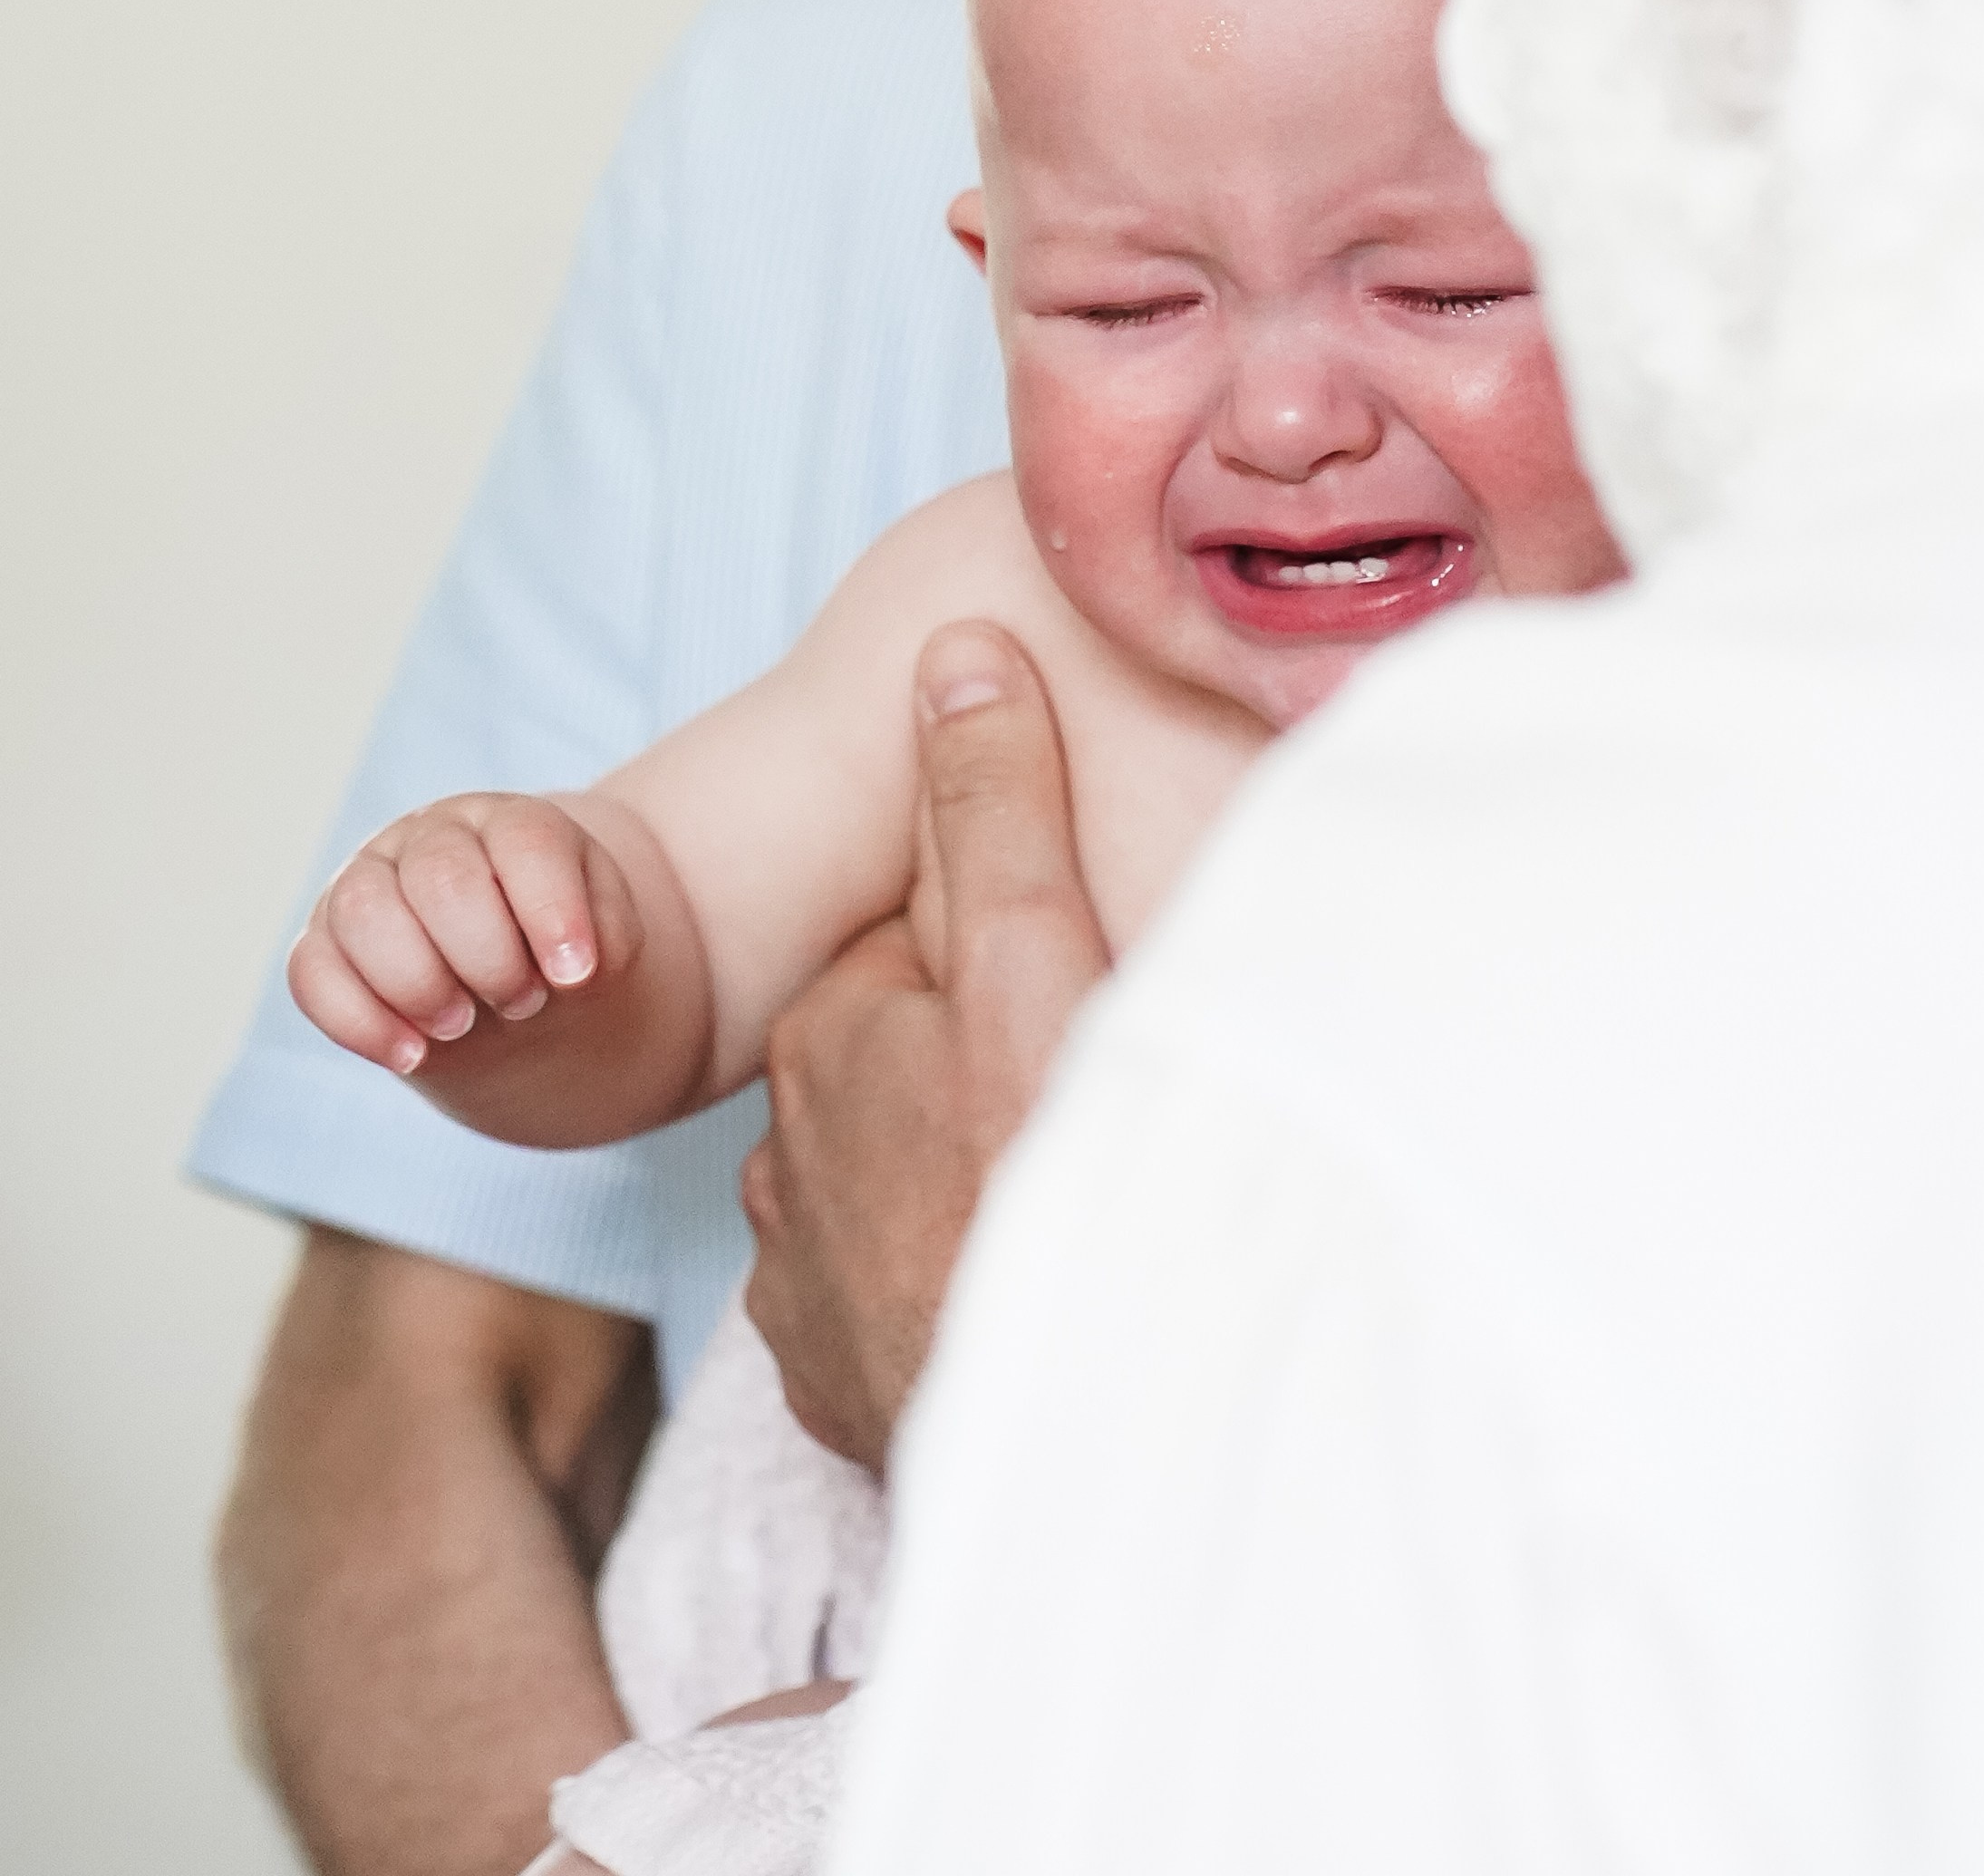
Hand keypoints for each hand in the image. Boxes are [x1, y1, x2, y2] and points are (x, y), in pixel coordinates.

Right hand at [288, 795, 644, 1076]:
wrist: (515, 996)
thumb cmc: (559, 955)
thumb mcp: (605, 941)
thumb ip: (602, 940)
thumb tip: (568, 969)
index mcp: (508, 823)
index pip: (525, 841)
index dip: (551, 911)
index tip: (575, 977)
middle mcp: (430, 838)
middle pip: (442, 876)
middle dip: (487, 957)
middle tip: (521, 1003)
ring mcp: (367, 884)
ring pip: (362, 908)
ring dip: (418, 982)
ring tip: (461, 1025)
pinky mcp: (324, 945)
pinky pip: (311, 970)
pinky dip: (357, 1021)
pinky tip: (410, 1055)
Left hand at [742, 621, 1109, 1470]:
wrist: (1061, 1443)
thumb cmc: (1046, 1188)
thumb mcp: (1036, 959)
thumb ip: (995, 806)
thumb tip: (954, 651)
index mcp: (833, 1031)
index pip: (925, 945)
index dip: (1014, 952)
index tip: (1083, 980)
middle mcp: (787, 1150)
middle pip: (906, 1063)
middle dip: (980, 1063)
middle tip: (1086, 1091)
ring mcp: (802, 1280)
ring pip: (893, 1182)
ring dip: (959, 1179)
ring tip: (1058, 1197)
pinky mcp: (834, 1384)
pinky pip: (891, 1298)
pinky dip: (945, 1284)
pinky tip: (1014, 1288)